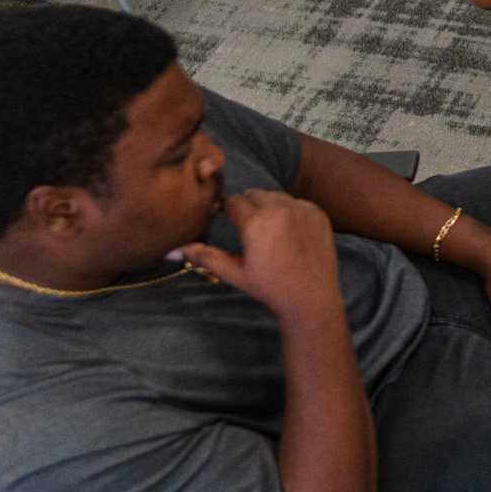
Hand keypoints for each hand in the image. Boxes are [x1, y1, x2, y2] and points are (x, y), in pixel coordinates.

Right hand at [172, 190, 340, 318]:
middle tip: (248, 229)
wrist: (311, 297)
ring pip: (275, 196)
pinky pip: (297, 203)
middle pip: (253, 194)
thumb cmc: (270, 287)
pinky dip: (290, 211)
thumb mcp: (235, 273)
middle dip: (247, 206)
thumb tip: (171, 250)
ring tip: (269, 232)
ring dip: (268, 206)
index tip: (226, 220)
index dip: (226, 210)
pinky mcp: (318, 213)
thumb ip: (205, 256)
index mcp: (256, 223)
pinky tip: (290, 234)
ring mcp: (303, 210)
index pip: (232, 201)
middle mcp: (280, 210)